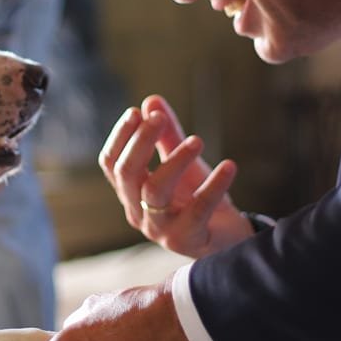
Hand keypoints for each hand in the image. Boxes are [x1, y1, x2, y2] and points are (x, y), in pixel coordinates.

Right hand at [99, 95, 252, 258]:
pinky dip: (214, 186)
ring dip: (174, 160)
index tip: (137, 112)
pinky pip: (198, 210)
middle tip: (158, 118)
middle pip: (127, 174)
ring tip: (198, 140)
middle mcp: (138, 211)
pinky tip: (229, 166)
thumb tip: (151, 100)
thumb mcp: (182, 163)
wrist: (227, 240)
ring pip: (155, 191)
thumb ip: (167, 135)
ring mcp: (160, 230)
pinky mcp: (187, 240)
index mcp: (131, 192)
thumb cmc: (197, 199)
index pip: (111, 163)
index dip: (121, 136)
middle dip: (140, 141)